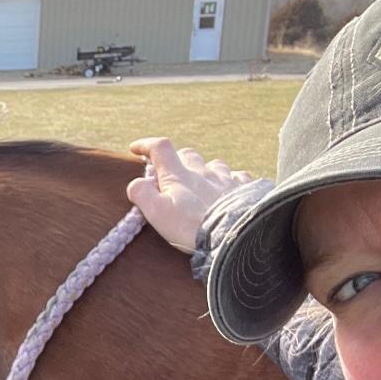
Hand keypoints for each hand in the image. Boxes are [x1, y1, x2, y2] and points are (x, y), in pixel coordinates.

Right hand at [125, 138, 257, 253]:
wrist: (232, 235)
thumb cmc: (191, 226)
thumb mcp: (157, 213)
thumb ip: (143, 194)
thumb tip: (136, 183)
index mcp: (179, 175)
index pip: (159, 148)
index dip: (146, 145)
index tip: (135, 148)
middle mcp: (203, 171)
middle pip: (188, 155)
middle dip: (176, 160)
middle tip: (171, 175)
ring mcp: (226, 178)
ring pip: (214, 164)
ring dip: (205, 170)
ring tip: (203, 184)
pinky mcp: (244, 188)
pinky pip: (238, 176)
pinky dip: (231, 180)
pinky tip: (230, 189)